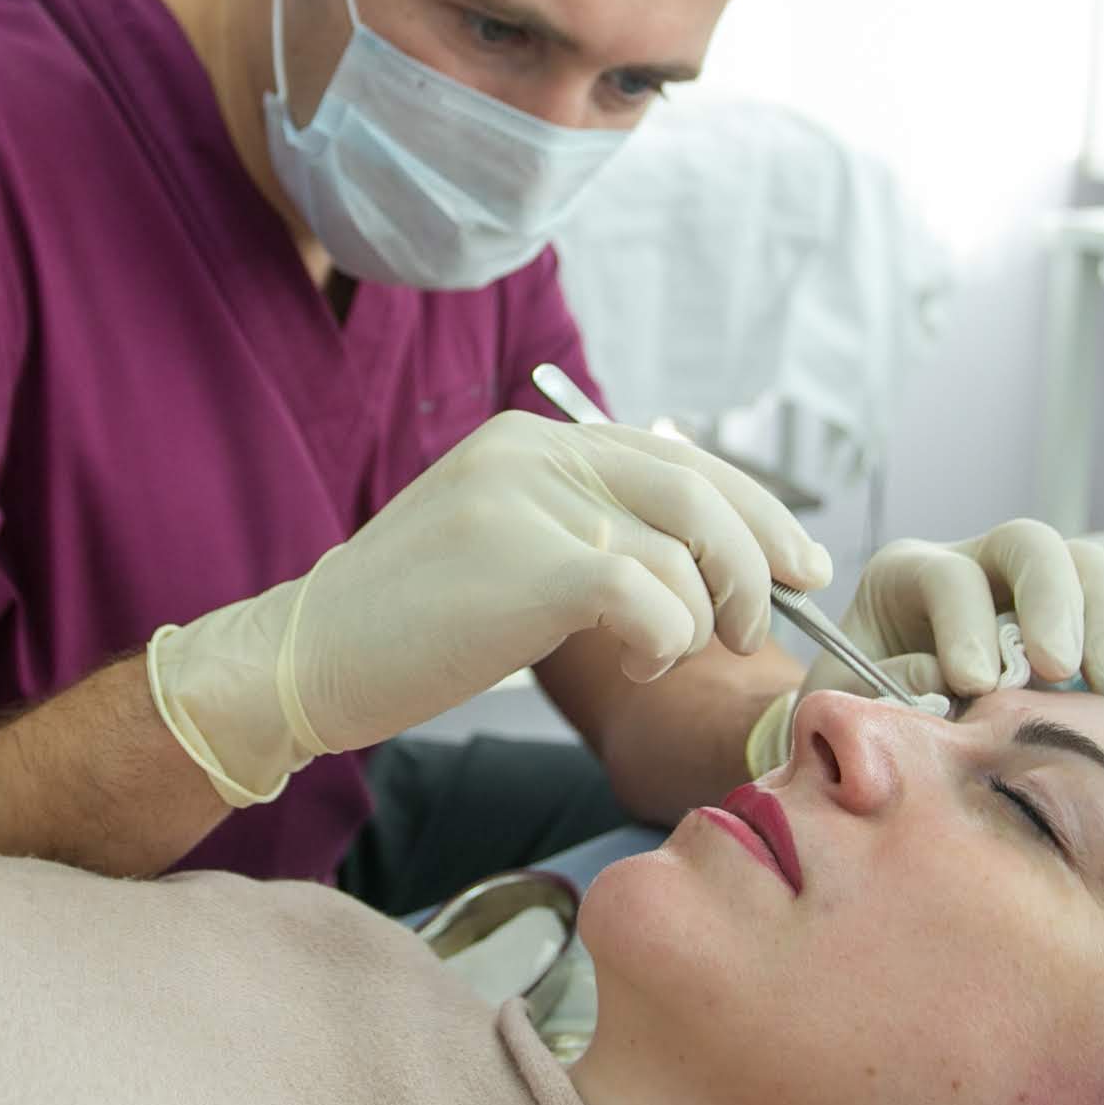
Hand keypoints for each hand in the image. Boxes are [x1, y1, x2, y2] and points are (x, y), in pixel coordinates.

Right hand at [149, 411, 831, 805]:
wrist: (303, 659)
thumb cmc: (407, 626)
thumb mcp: (499, 544)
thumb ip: (581, 525)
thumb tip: (695, 556)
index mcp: (529, 440)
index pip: (673, 455)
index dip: (754, 509)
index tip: (799, 562)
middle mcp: (531, 452)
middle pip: (695, 488)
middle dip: (754, 560)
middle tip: (763, 624)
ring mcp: (526, 501)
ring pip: (678, 549)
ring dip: (700, 616)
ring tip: (670, 656)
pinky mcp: (524, 563)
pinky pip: (647, 595)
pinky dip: (665, 638)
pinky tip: (640, 663)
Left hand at [743, 521, 1103, 778]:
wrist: (892, 741)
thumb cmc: (864, 714)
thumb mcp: (848, 703)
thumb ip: (882, 691)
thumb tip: (942, 683)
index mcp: (908, 576)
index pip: (949, 574)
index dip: (966, 624)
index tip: (974, 683)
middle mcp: (978, 568)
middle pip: (1030, 543)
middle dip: (1052, 600)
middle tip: (1060, 668)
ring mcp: (1037, 592)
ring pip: (1090, 567)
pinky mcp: (1085, 626)